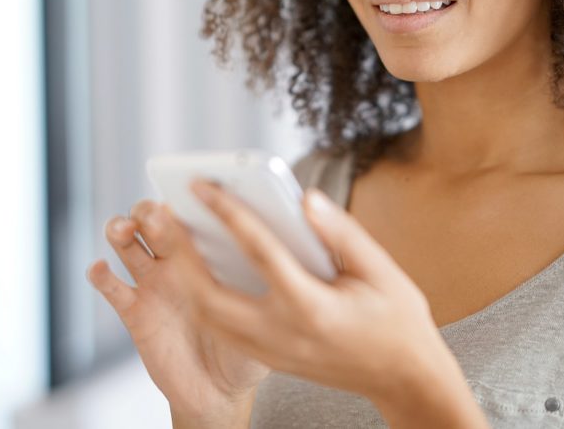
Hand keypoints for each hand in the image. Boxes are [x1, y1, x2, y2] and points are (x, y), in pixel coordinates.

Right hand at [86, 199, 269, 424]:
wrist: (220, 391)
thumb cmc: (247, 346)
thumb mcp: (264, 310)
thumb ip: (265, 280)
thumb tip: (282, 247)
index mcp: (206, 255)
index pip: (190, 213)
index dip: (184, 199)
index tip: (188, 194)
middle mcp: (175, 262)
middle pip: (151, 218)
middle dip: (148, 209)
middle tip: (156, 215)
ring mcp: (152, 284)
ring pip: (125, 241)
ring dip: (119, 228)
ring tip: (124, 231)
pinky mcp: (134, 311)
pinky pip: (110, 287)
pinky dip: (100, 274)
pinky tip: (101, 269)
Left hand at [178, 179, 452, 407]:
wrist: (405, 379)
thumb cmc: (398, 319)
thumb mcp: (382, 270)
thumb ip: (341, 232)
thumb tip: (303, 198)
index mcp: (311, 307)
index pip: (259, 251)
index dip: (227, 213)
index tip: (201, 185)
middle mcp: (282, 333)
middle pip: (209, 295)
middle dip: (179, 254)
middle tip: (159, 213)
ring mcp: (271, 352)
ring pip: (207, 317)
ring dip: (182, 277)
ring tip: (170, 235)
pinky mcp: (268, 359)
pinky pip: (220, 327)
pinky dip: (199, 296)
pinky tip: (194, 267)